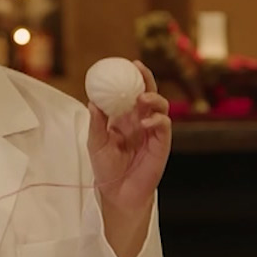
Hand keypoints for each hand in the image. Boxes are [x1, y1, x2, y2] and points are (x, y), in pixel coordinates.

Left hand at [87, 61, 171, 212]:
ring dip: (154, 98)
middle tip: (139, 69)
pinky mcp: (161, 144)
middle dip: (147, 79)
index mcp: (123, 118)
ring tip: (142, 98)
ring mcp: (152, 131)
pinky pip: (164, 126)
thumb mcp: (96, 144)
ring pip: (161, 107)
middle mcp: (140, 121)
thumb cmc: (106, 167)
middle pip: (149, 94)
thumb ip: (96, 124)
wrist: (117, 192)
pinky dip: (158, 120)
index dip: (131, 78)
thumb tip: (92, 102)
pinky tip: (146, 122)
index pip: (129, 93)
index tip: (127, 64)